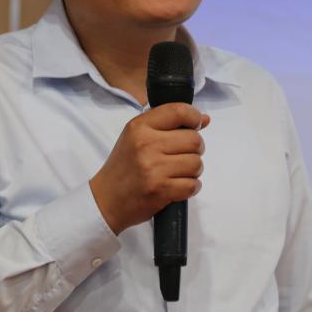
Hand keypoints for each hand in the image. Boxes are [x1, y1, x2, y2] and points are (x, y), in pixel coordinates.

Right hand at [89, 103, 210, 234]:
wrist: (106, 199)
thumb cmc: (124, 165)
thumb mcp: (137, 136)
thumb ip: (168, 124)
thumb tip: (205, 119)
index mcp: (139, 127)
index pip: (178, 111)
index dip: (194, 117)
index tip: (195, 125)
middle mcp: (146, 144)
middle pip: (194, 140)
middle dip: (196, 148)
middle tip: (184, 154)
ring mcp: (153, 168)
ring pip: (196, 163)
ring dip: (194, 170)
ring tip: (180, 172)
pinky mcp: (160, 190)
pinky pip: (192, 185)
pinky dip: (191, 187)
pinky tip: (179, 186)